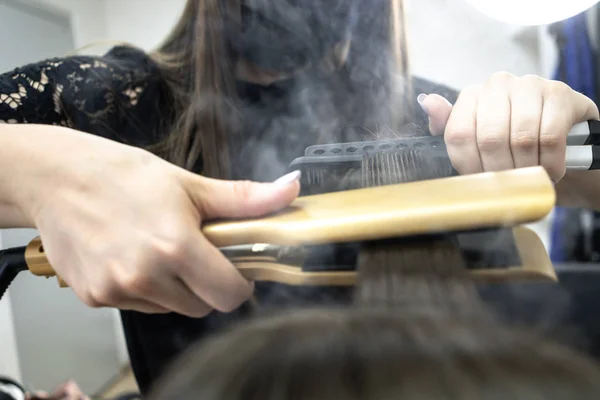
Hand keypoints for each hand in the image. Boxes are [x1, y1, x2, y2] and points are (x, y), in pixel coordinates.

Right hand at [10, 126, 299, 316]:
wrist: (56, 178)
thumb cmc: (121, 175)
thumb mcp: (190, 184)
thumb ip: (245, 198)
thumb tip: (291, 189)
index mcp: (176, 246)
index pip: (230, 295)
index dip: (239, 282)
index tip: (235, 267)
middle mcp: (145, 275)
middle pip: (203, 306)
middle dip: (207, 284)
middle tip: (194, 250)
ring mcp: (118, 290)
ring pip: (171, 308)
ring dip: (175, 287)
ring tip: (159, 249)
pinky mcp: (95, 297)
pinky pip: (139, 306)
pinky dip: (144, 289)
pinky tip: (132, 257)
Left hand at [418, 72, 599, 181]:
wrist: (565, 136)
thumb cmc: (513, 139)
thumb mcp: (477, 138)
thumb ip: (449, 126)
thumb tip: (426, 103)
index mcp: (472, 95)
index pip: (459, 135)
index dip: (469, 166)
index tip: (481, 182)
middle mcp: (497, 84)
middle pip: (489, 138)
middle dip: (499, 170)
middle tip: (508, 185)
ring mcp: (530, 85)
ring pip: (521, 139)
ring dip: (526, 168)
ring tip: (530, 178)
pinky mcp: (560, 94)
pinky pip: (550, 137)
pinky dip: (550, 163)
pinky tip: (550, 171)